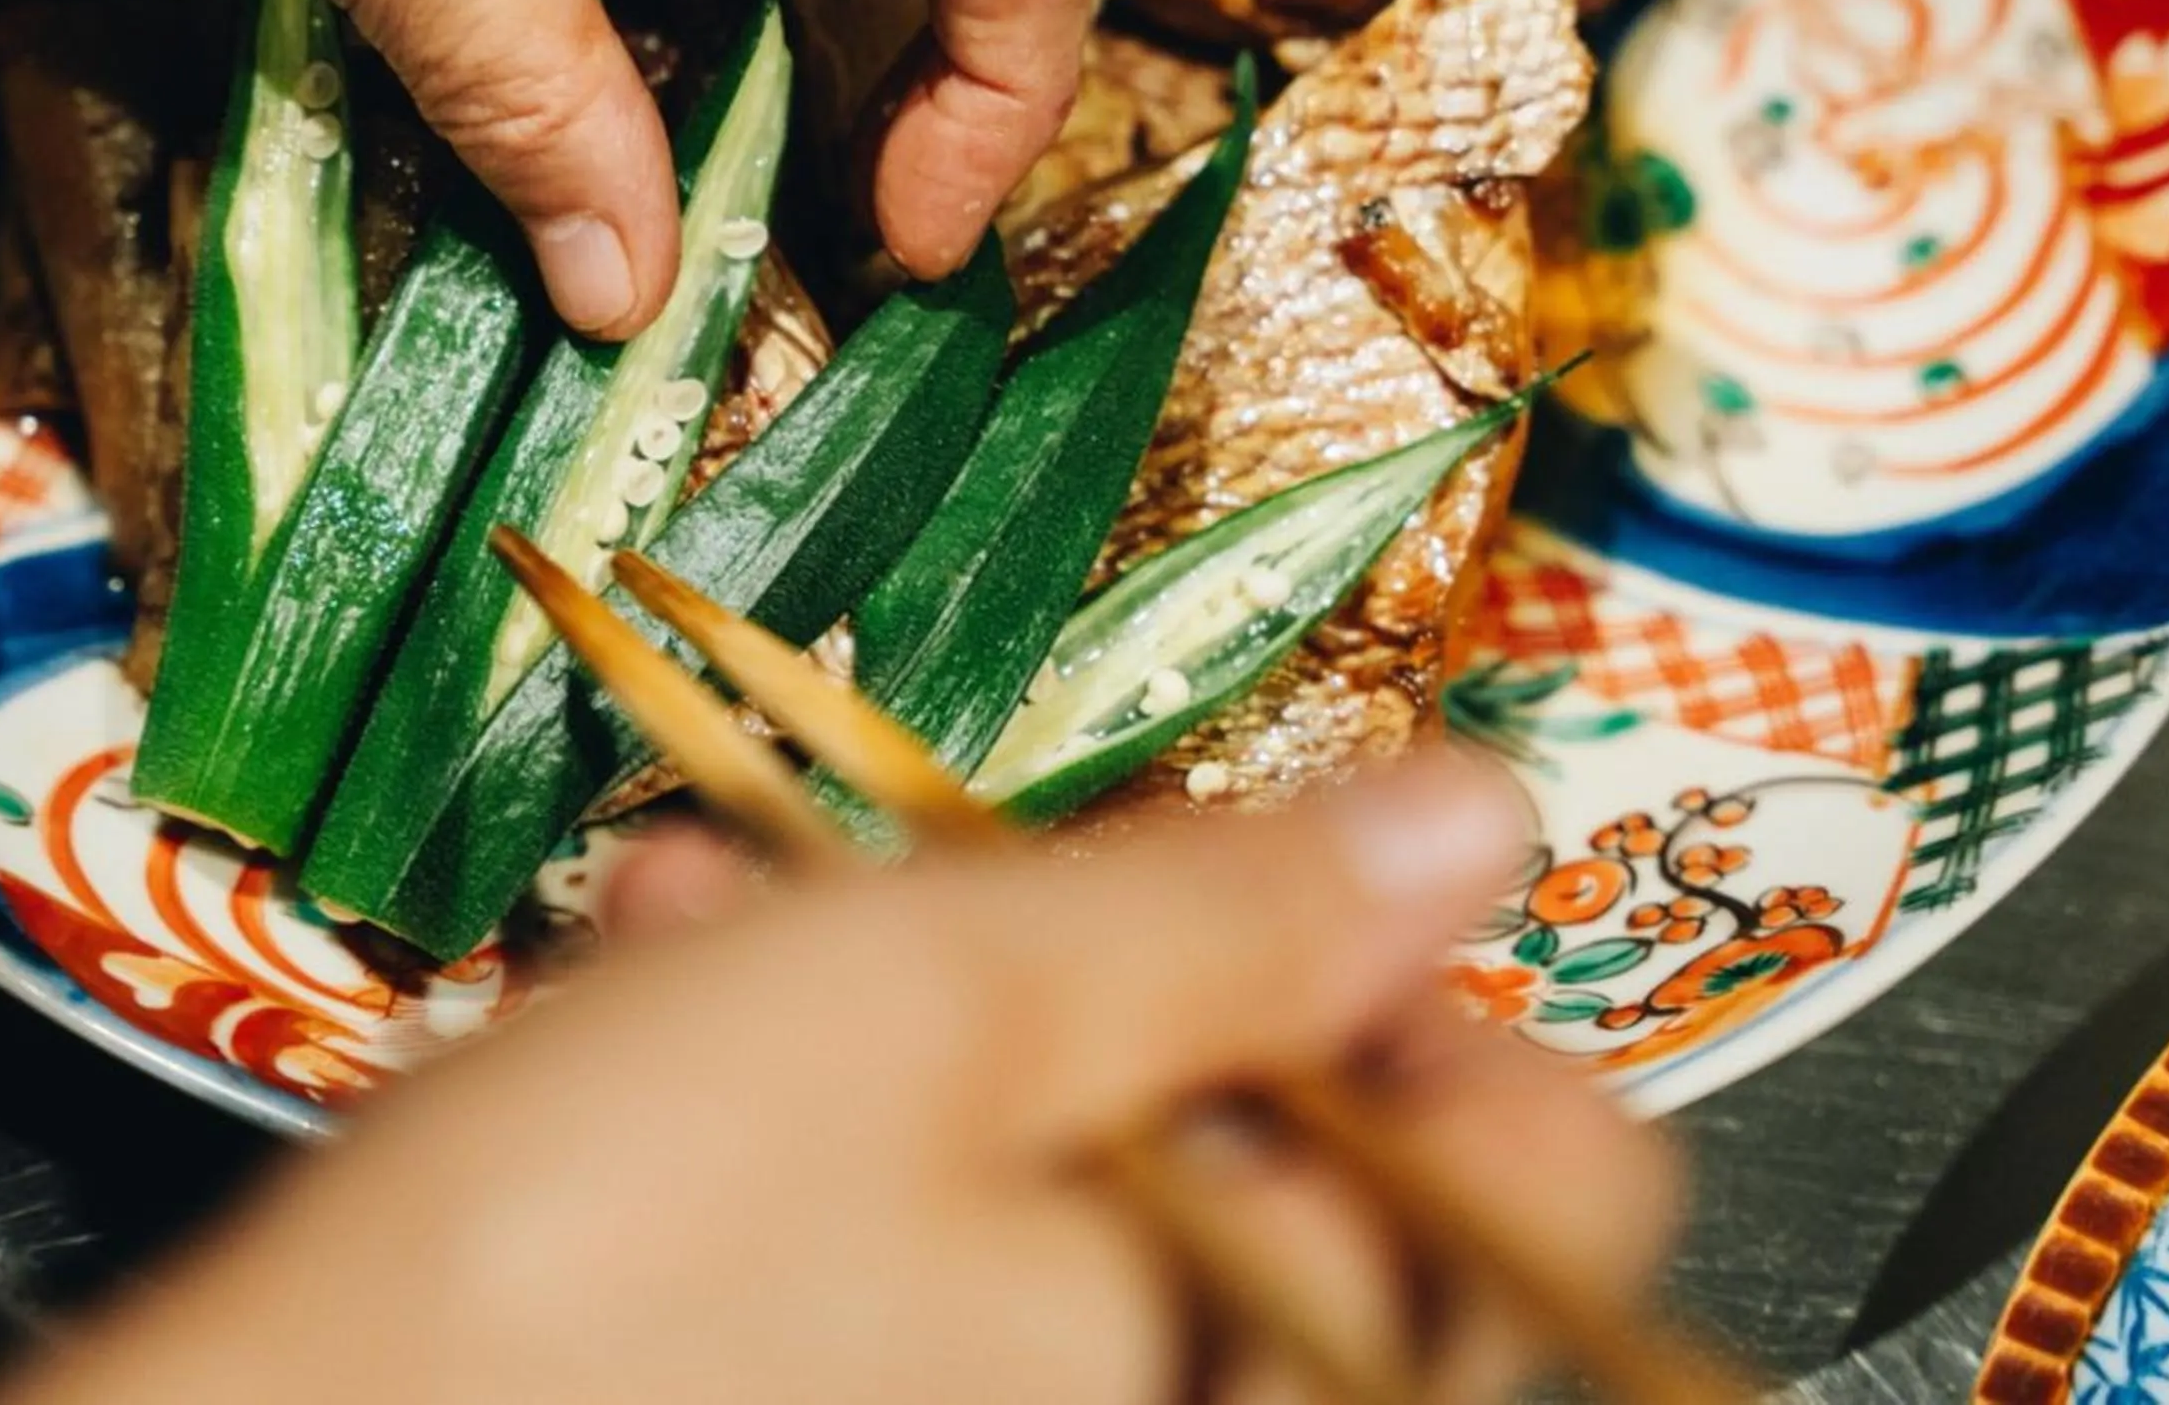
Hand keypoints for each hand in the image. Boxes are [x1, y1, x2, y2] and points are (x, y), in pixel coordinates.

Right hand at [0, 761, 1678, 1404]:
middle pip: (1286, 1174)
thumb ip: (1234, 913)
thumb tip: (1482, 821)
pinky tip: (669, 1007)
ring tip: (725, 898)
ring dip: (921, 1008)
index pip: (1564, 1201)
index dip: (1430, 989)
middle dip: (1103, 959)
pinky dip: (836, 1131)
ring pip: (1072, 1199)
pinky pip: (932, 1283)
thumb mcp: (936, 1000)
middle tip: (937, 847)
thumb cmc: (603, 1265)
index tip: (1264, 873)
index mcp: (1287, 1392)